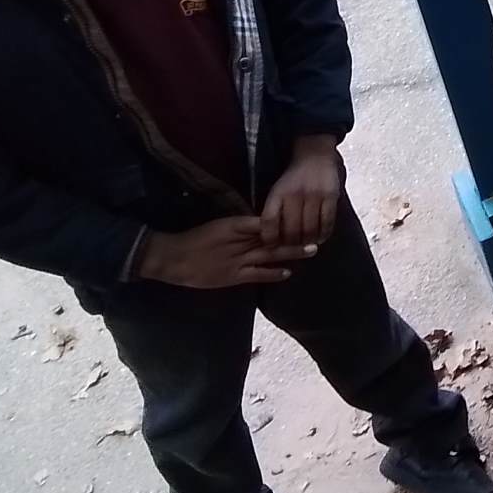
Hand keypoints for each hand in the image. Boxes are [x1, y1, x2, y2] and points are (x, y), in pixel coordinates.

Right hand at [137, 217, 316, 288]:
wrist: (173, 258)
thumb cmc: (194, 239)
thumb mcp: (218, 225)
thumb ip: (240, 226)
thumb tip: (263, 222)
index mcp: (235, 224)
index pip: (265, 220)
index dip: (286, 220)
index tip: (304, 216)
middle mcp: (240, 240)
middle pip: (273, 236)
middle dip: (296, 235)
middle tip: (318, 232)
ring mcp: (238, 259)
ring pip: (270, 254)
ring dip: (292, 252)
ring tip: (312, 249)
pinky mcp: (234, 275)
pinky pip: (258, 274)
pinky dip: (273, 273)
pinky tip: (288, 272)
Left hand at [261, 135, 343, 247]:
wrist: (314, 156)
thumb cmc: (293, 178)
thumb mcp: (277, 190)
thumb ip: (274, 211)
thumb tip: (271, 239)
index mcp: (278, 193)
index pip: (269, 221)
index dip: (269, 238)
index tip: (272, 246)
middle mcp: (295, 195)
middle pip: (291, 230)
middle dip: (291, 244)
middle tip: (292, 249)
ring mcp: (314, 195)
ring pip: (310, 229)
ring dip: (308, 242)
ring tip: (306, 245)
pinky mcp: (330, 196)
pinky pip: (327, 222)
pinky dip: (324, 234)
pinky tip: (320, 237)